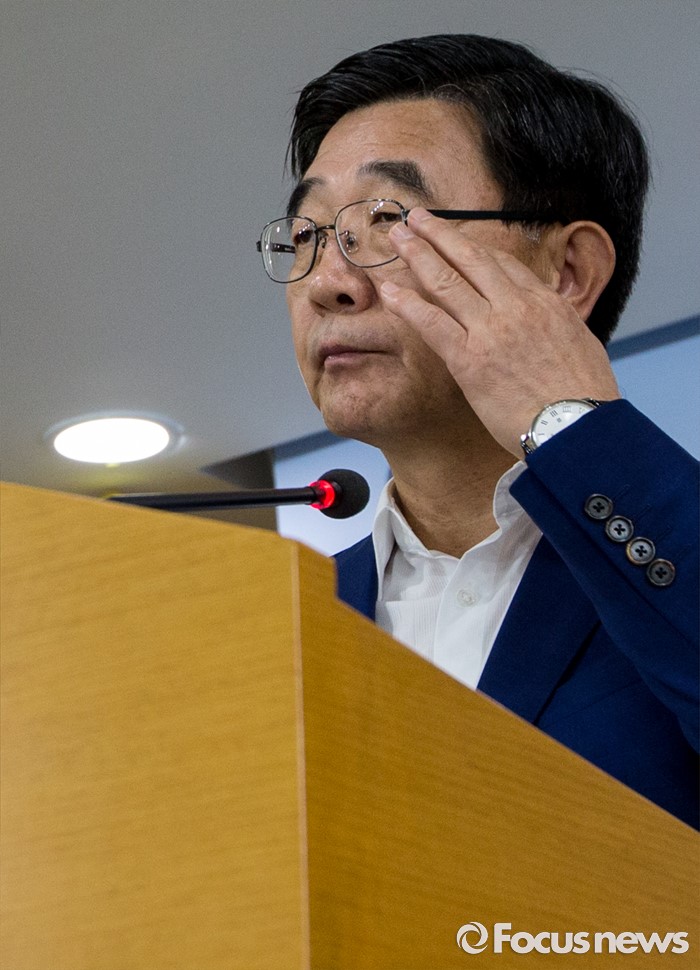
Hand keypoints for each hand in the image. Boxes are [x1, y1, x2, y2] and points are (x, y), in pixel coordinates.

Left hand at [380, 208, 619, 455]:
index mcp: (547, 303)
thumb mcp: (583, 347)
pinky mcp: (469, 359)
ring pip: (447, 281)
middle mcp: (517, 307)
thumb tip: (550, 327)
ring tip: (397, 237)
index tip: (456, 241)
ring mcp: (491, 330)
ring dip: (417, 254)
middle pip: (472, 259)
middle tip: (416, 217)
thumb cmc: (585, 399)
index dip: (475, 250)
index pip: (505, 265)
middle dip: (440, 234)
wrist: (577, 427)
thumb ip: (559, 328)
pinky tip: (389, 290)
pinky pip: (431, 322)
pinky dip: (407, 302)